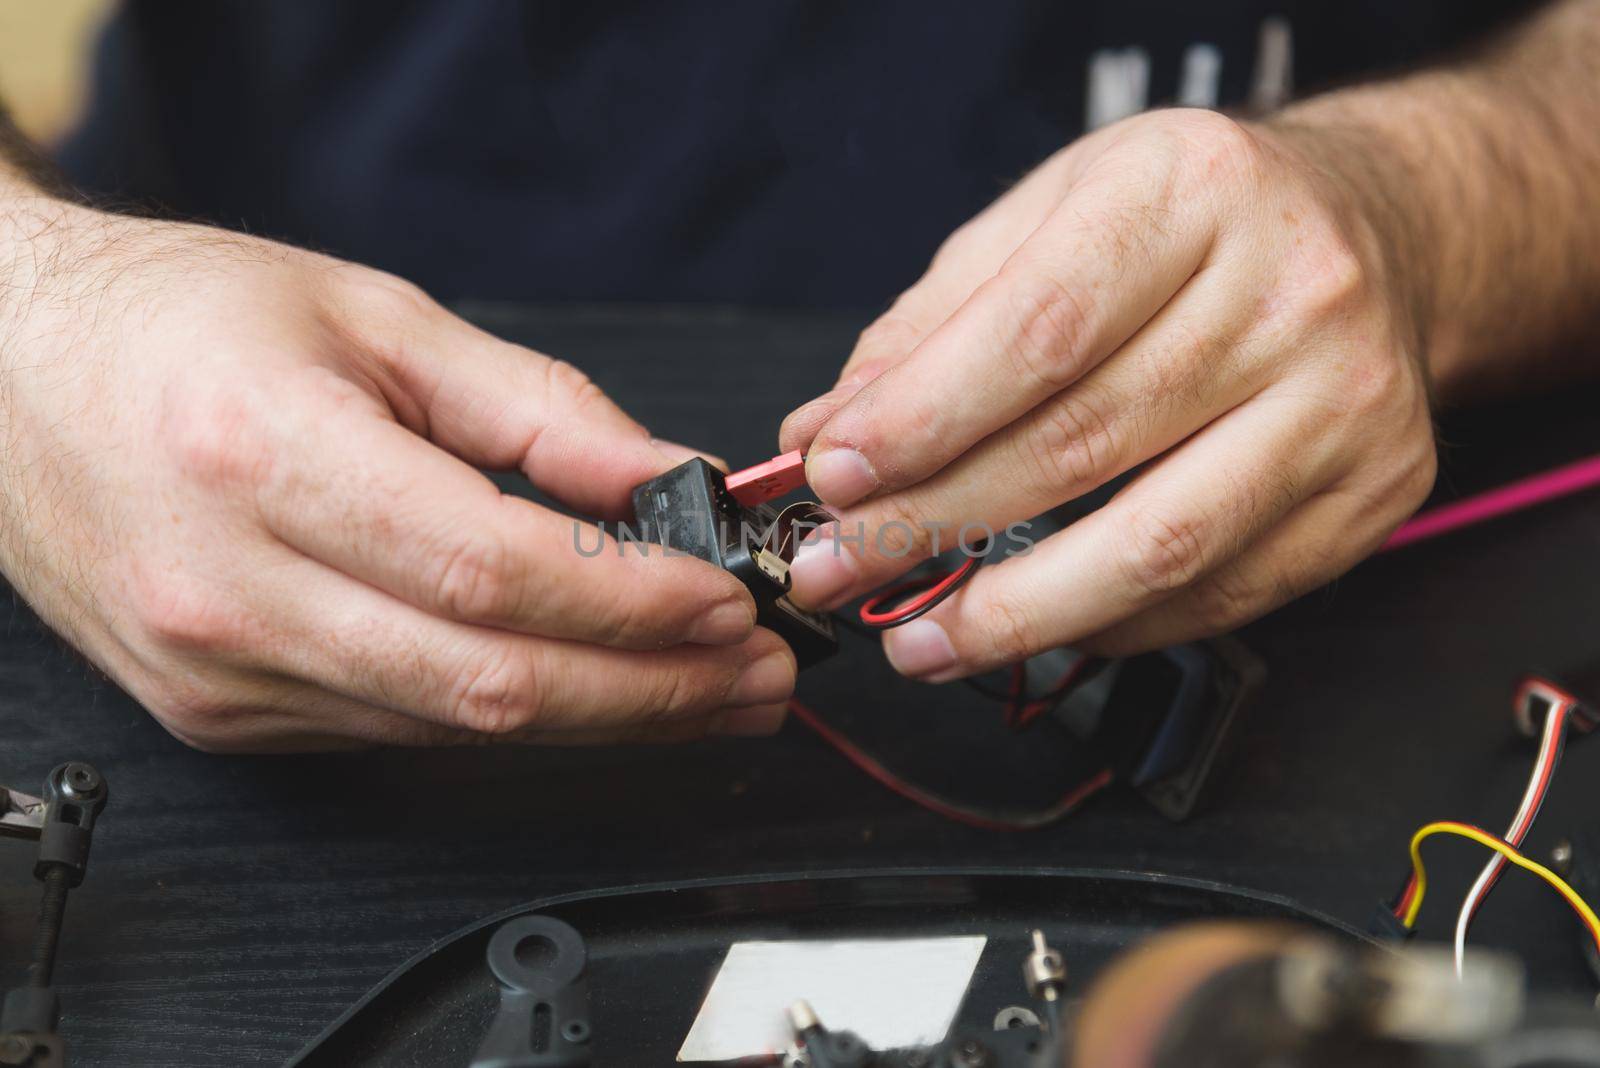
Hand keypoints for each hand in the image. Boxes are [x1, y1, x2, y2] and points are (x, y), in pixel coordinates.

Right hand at [0, 199, 794, 750]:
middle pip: (490, 683)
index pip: (493, 570)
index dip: (632, 600)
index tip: (727, 596)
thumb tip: (667, 478)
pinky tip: (590, 689)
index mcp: (265, 456)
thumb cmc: (179, 324)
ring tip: (708, 690)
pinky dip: (513, 717)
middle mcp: (231, 588)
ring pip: (458, 731)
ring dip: (605, 717)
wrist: (11, 377)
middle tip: (755, 672)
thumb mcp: (373, 317)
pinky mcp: (225, 715)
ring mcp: (222, 672)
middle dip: (654, 692)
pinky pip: (405, 732)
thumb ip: (535, 407)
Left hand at [780, 109, 1436, 677]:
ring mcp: (1347, 401)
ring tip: (918, 642)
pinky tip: (1033, 625)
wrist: (1375, 234)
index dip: (924, 420)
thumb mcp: (1048, 218)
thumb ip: (932, 325)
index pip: (1040, 330)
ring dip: (1015, 614)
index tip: (832, 480)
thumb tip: (824, 435)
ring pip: (1157, 548)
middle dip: (934, 527)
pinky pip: (1219, 593)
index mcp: (1192, 191)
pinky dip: (1106, 625)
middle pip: (1084, 446)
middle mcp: (1293, 290)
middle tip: (836, 574)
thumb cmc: (1182, 225)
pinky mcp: (1375, 492)